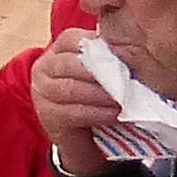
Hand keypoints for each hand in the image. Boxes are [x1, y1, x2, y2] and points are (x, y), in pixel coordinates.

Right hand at [26, 30, 121, 155]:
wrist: (84, 136)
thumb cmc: (95, 96)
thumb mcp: (99, 72)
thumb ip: (108, 59)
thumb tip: (133, 50)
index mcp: (58, 50)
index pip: (73, 39)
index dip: (99, 47)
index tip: (125, 56)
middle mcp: (44, 67)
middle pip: (70, 64)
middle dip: (101, 72)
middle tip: (127, 79)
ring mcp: (42, 91)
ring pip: (71, 88)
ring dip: (100, 95)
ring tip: (123, 99)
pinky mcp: (47, 115)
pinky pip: (73, 112)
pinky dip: (97, 113)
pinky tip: (115, 114)